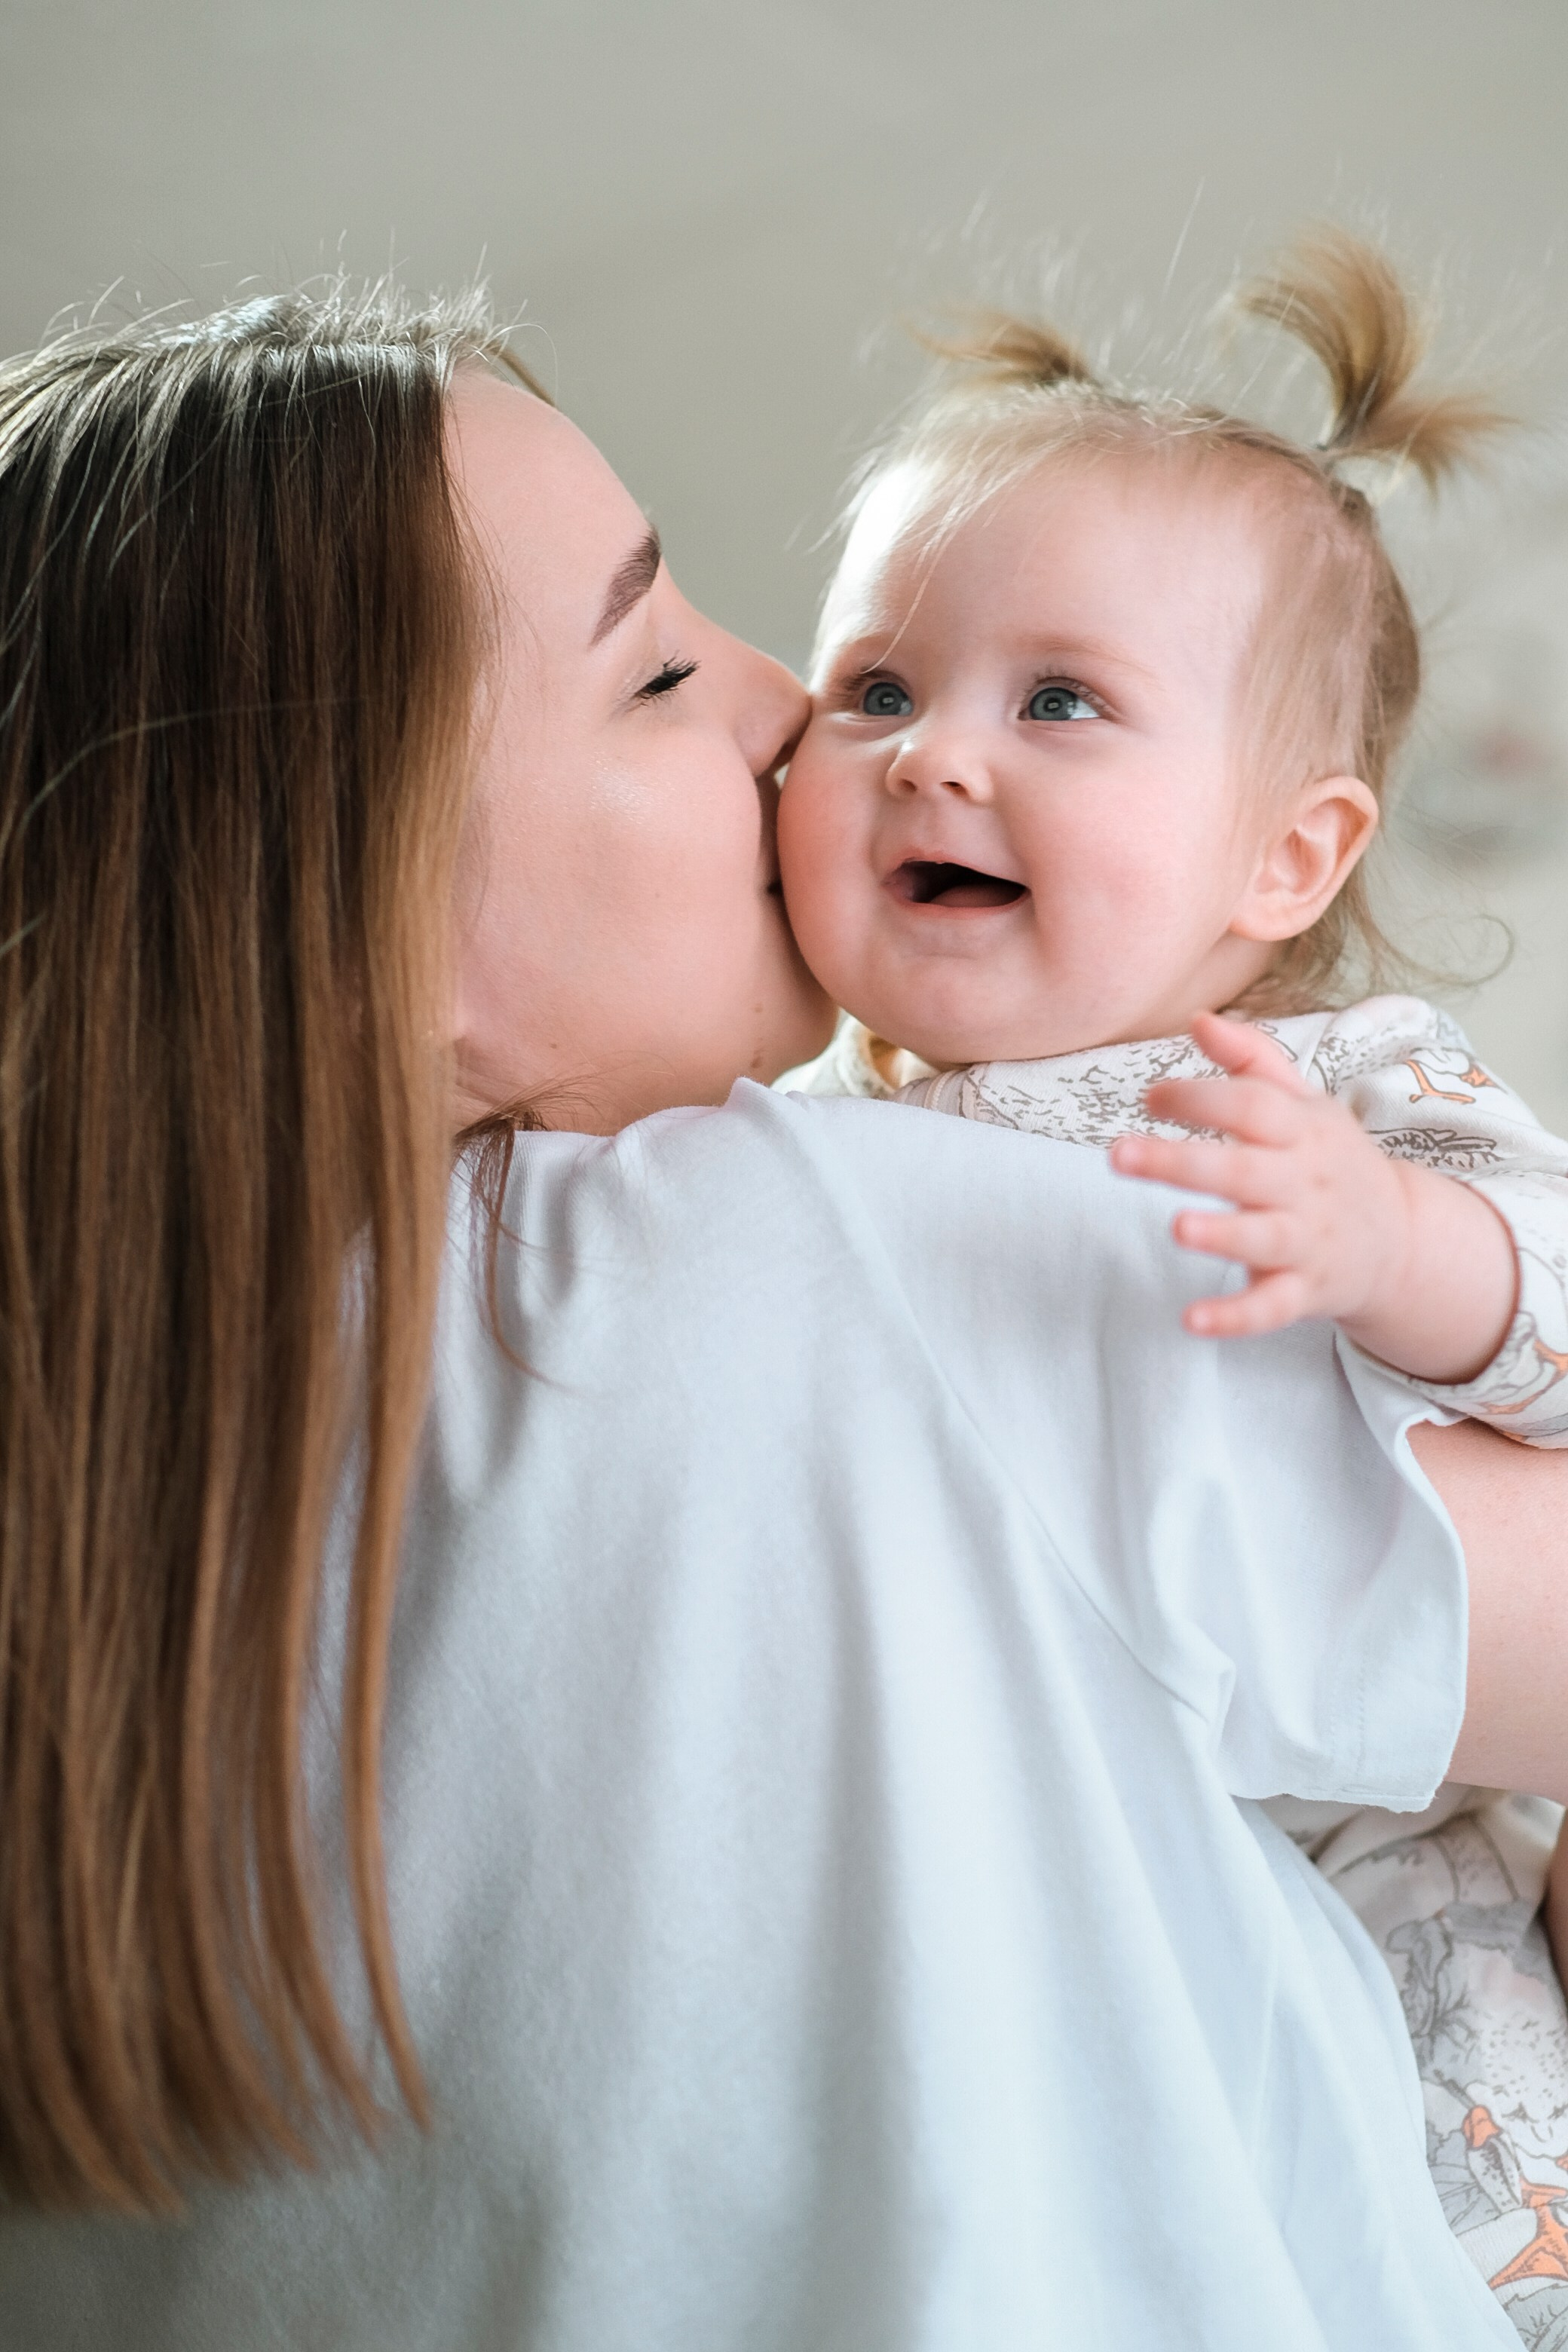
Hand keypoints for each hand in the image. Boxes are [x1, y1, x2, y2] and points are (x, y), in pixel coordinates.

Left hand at [1108, 1010, 1516, 1378]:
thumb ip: (1252, 1061)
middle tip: (1119, 1153)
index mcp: (1301, 1132)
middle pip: (1243, 1170)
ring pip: (1263, 1238)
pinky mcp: (1305, 1291)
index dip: (1199, 1097)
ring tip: (1177, 1227)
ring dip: (1222, 1234)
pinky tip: (1191, 1320)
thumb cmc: (1329, 1161)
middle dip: (1182, 1161)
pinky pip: (1271, 1307)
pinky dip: (1236, 1317)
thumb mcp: (1305, 1104)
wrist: (1400, 1240)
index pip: (1250, 1107)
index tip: (1148, 1097)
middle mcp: (1304, 1184)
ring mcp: (1307, 1240)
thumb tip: (1198, 1019)